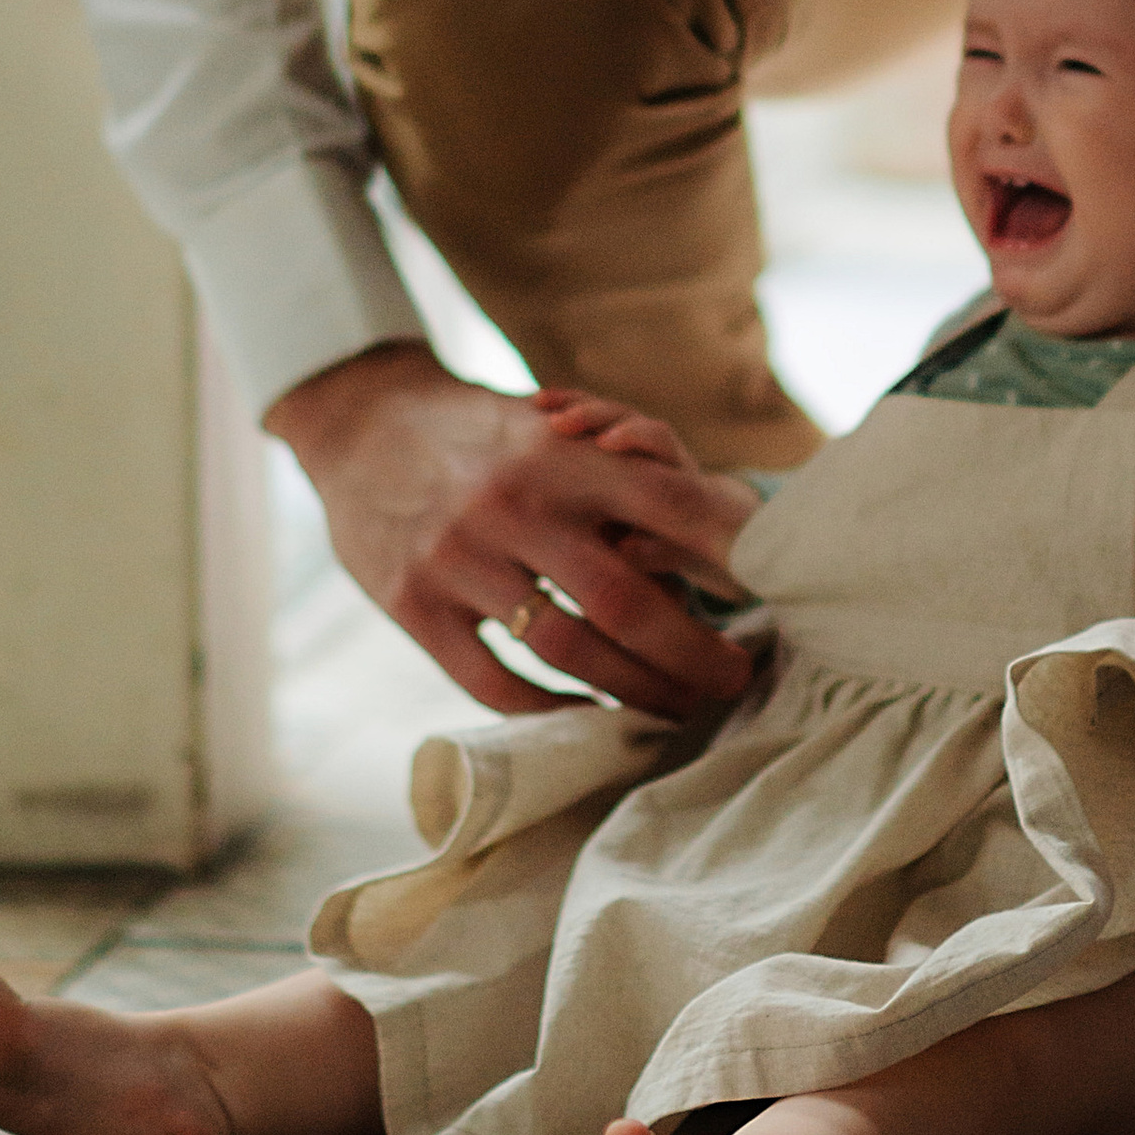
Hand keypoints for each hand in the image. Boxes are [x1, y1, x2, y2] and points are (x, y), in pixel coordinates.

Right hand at [266, 342, 760, 722]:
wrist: (362, 420)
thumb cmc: (484, 432)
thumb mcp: (552, 430)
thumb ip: (621, 475)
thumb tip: (721, 533)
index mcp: (560, 455)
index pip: (667, 505)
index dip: (728, 554)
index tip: (771, 591)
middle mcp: (513, 506)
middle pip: (628, 602)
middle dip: (695, 653)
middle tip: (734, 679)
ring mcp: (458, 560)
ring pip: (568, 651)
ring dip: (634, 692)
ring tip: (676, 709)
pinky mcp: (413, 605)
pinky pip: (493, 682)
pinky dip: (550, 709)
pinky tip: (587, 713)